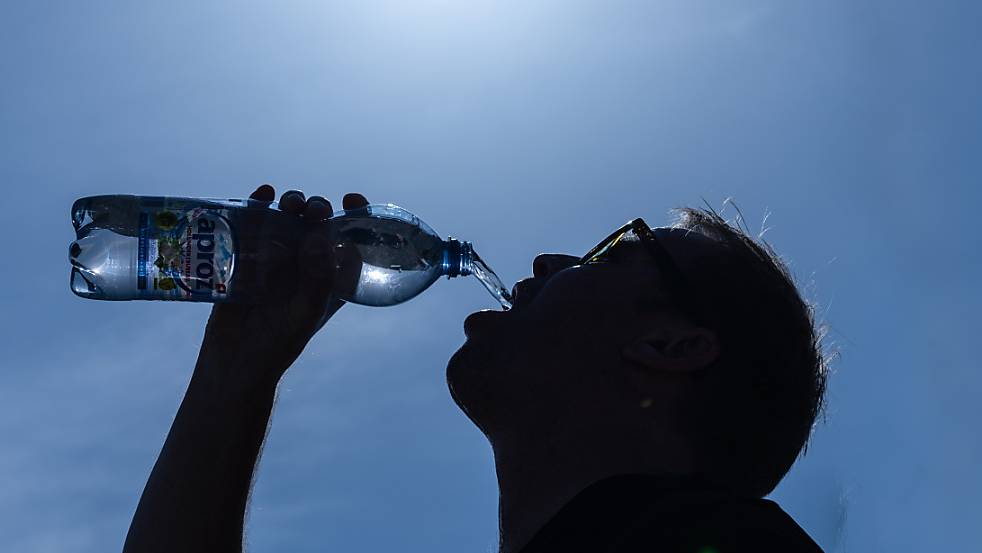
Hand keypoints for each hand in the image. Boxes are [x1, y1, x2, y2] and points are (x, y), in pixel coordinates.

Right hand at [200, 184, 368, 383]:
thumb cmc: (278, 343)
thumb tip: (319, 235)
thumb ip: (318, 278)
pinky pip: (255, 224)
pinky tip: (263, 194)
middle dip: (317, 209)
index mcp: (330, 279)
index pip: (350, 242)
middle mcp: (306, 266)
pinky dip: (259, 204)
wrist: (235, 360)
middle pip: (317, 226)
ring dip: (291, 204)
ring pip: (288, 220)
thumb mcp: (306, 313)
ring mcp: (277, 260)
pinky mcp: (247, 257)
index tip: (352, 199)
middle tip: (312, 209)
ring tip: (289, 204)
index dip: (356, 217)